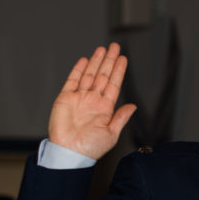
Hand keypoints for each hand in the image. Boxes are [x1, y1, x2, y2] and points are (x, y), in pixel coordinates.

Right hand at [48, 43, 136, 158]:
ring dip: (96, 62)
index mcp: (105, 108)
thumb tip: (133, 106)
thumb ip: (121, 118)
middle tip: (115, 46)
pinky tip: (85, 60)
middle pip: (103, 76)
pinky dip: (78, 70)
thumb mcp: (111, 134)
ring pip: (89, 75)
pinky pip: (73, 81)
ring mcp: (79, 98)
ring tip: (102, 49)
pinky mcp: (65, 98)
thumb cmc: (90, 148)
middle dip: (109, 61)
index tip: (123, 59)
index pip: (114, 85)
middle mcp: (92, 101)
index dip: (118, 71)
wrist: (69, 153)